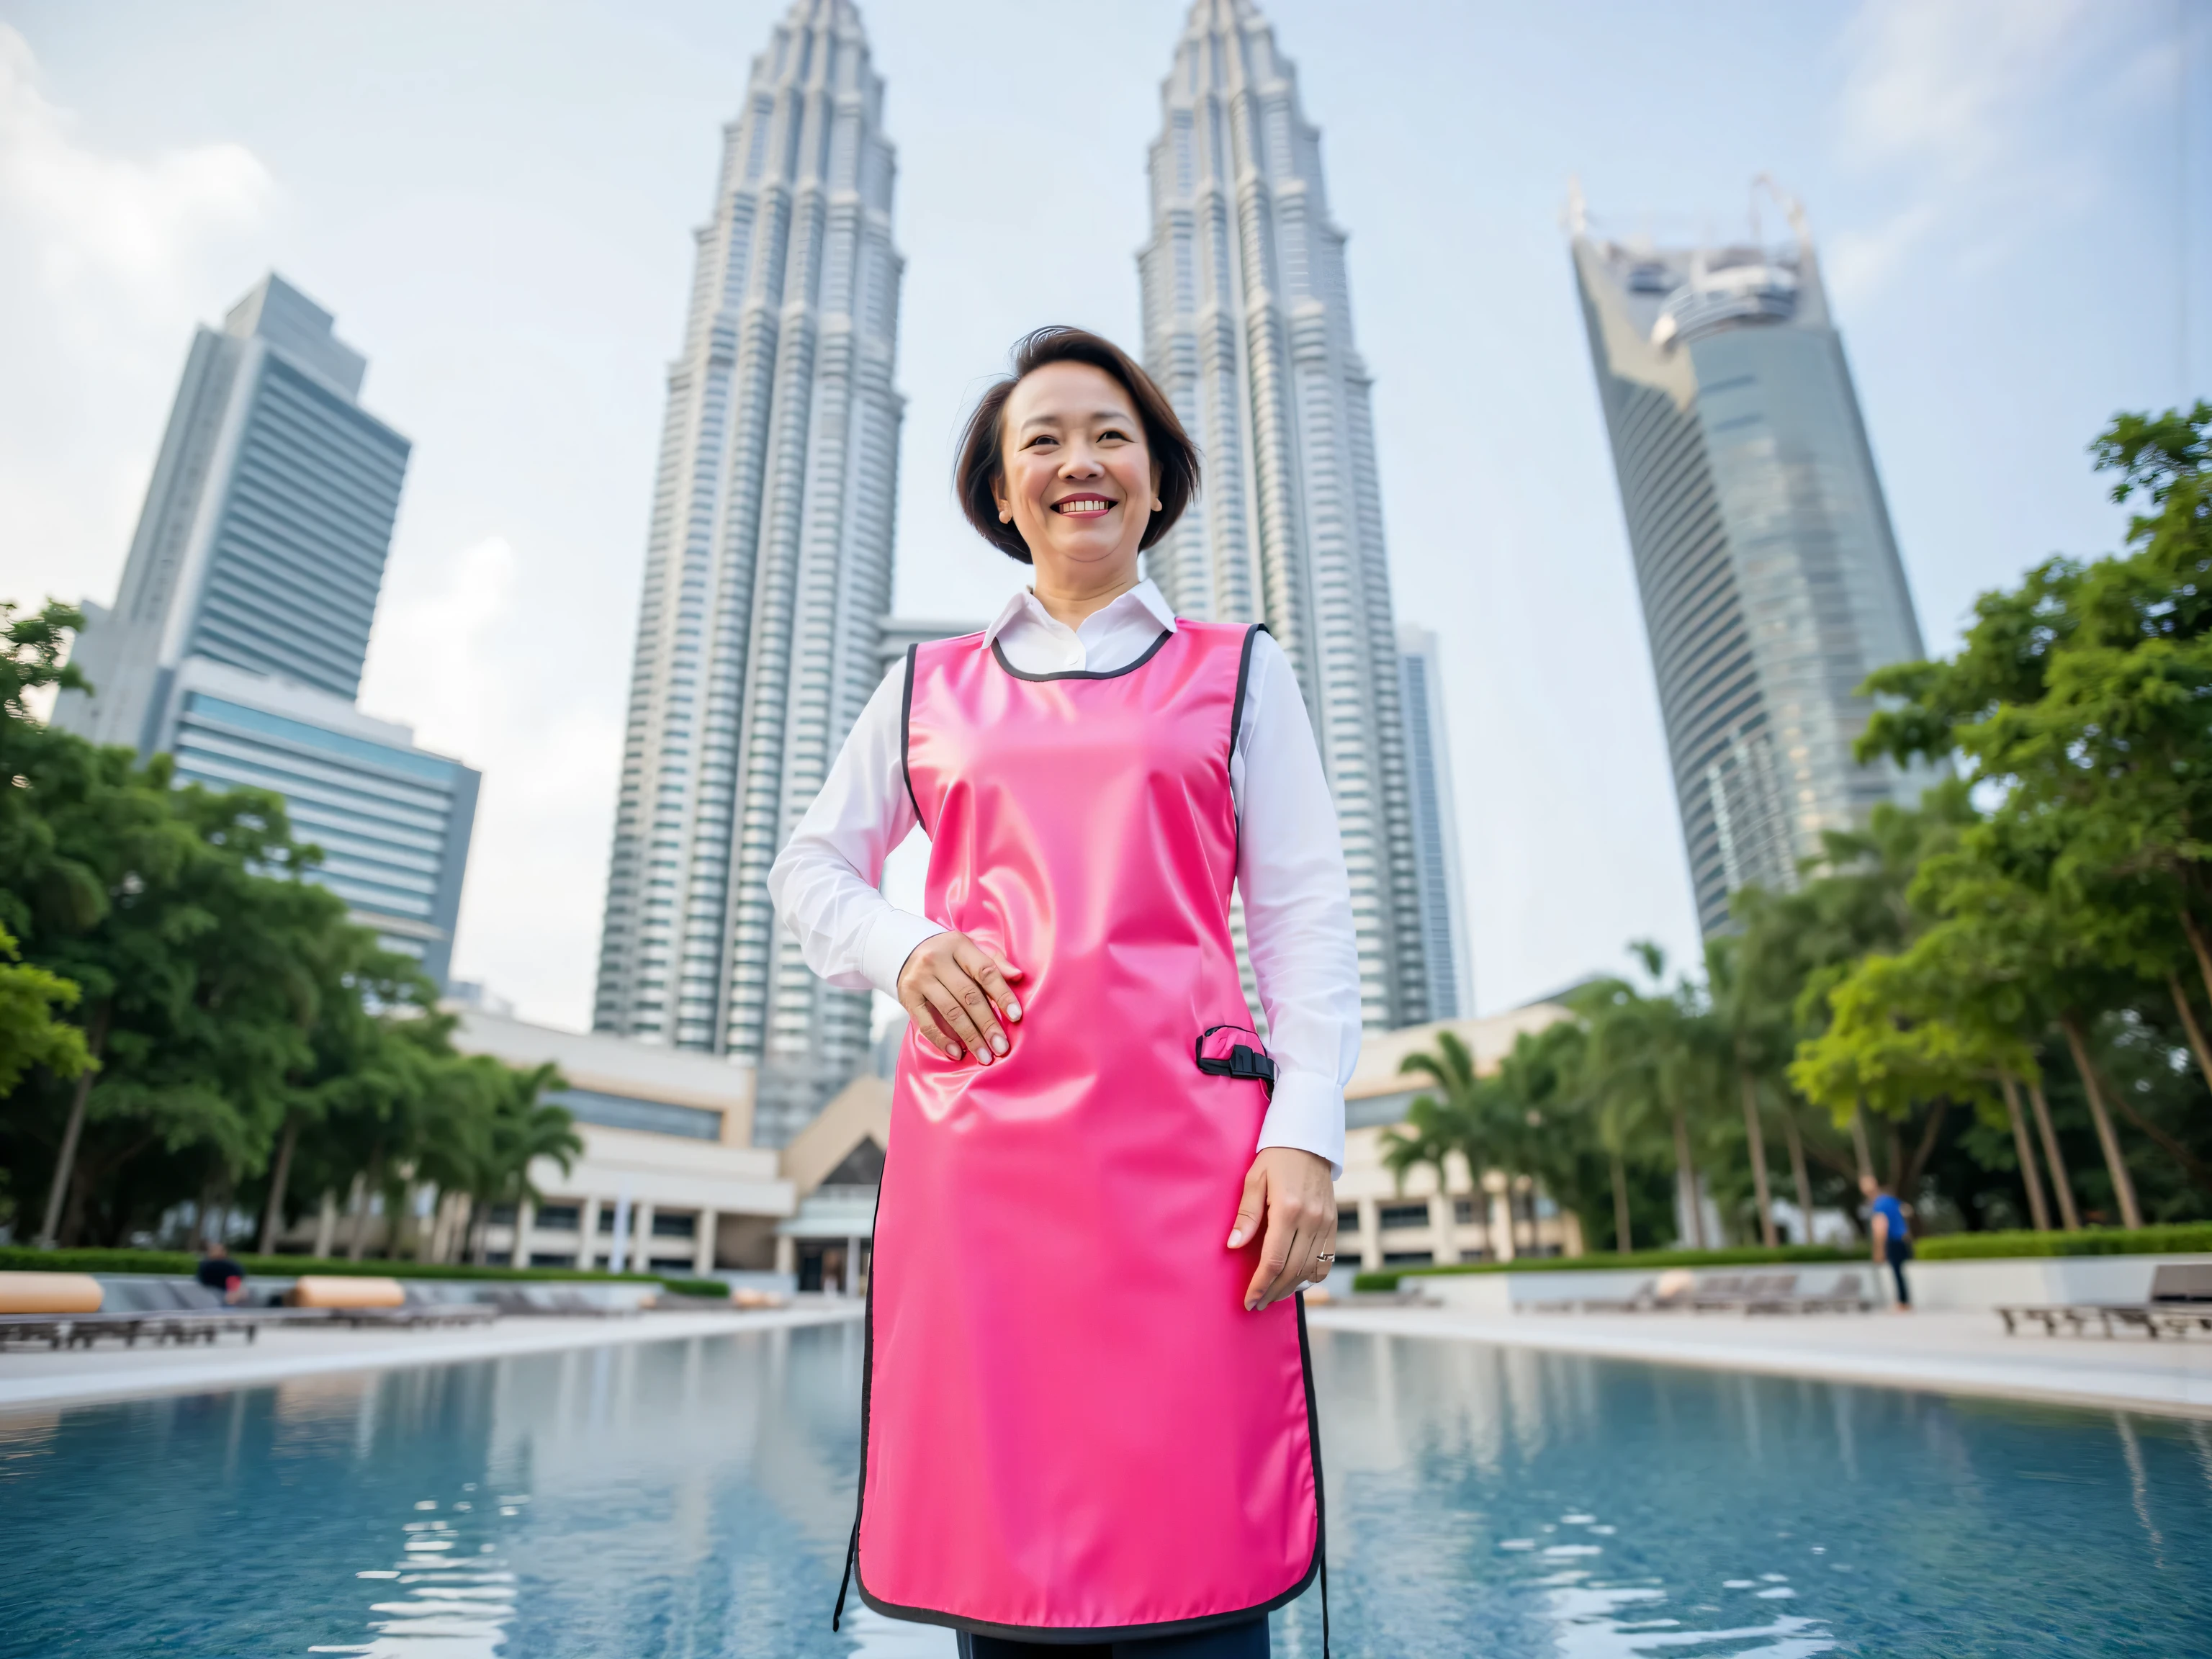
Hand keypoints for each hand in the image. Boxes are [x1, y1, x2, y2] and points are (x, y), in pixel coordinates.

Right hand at [896, 931, 1022, 1064]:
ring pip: (950, 1012)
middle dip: (987, 1024)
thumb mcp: (970, 950)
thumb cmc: (949, 955)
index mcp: (958, 945)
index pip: (984, 971)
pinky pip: (926, 1024)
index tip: (1016, 1016)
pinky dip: (942, 1040)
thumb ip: (994, 962)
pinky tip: (957, 1053)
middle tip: (1002, 1047)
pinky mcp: (908, 997)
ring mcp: (920, 979)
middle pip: (968, 996)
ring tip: (985, 1055)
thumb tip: (1017, 976)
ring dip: (970, 1037)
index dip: (1002, 994)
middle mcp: (936, 960)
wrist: (905, 951)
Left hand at [1227, 1147, 1337, 1311]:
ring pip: (1310, 1268)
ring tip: (1273, 1296)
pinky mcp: (1334, 1223)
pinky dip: (1312, 1275)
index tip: (1249, 1300)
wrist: (1308, 1141)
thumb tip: (1234, 1245)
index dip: (1260, 1284)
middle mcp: (1311, 1219)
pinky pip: (1326, 1259)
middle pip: (1292, 1270)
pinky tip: (1297, 1282)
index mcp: (1287, 1209)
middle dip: (1273, 1291)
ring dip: (1291, 1287)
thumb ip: (1246, 1215)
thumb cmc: (1275, 1159)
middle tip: (1258, 1304)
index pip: (1273, 1259)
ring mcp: (1326, 1222)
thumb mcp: (1254, 1180)